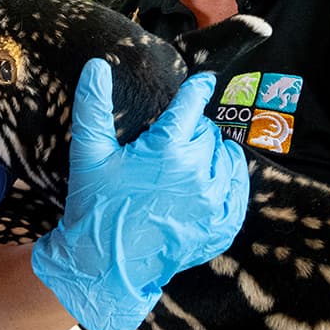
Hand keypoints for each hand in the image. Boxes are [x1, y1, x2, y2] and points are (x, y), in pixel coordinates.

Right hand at [30, 63, 247, 329]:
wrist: (104, 265)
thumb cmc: (95, 206)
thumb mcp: (89, 153)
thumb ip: (92, 105)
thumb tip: (96, 63)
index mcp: (166, 149)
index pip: (191, 105)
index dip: (197, 88)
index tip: (204, 80)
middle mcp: (197, 172)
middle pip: (207, 132)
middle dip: (192, 130)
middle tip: (173, 139)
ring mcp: (213, 202)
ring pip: (226, 158)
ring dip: (213, 153)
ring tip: (194, 157)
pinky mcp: (221, 226)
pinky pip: (240, 191)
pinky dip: (232, 179)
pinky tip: (221, 175)